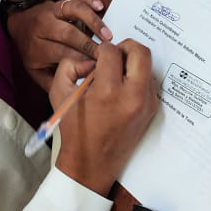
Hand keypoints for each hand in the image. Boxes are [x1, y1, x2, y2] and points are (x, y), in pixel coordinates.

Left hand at [5, 0, 113, 90]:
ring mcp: (54, 10)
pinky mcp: (62, 0)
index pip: (61, 52)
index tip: (95, 68)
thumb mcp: (35, 70)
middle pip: (68, 33)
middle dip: (88, 44)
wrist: (20, 23)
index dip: (79, 60)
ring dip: (92, 21)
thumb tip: (72, 94)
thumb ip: (52, 82)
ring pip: (73, 10)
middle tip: (105, 54)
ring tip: (107, 34)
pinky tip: (100, 7)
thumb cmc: (32, 50)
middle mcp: (44, 26)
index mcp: (37, 46)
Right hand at [49, 40, 157, 195]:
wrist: (91, 163)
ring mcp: (146, 104)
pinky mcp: (151, 110)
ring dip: (132, 63)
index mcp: (108, 92)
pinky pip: (148, 82)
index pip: (112, 52)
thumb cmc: (74, 130)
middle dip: (125, 47)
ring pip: (147, 66)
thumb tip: (90, 59)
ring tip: (115, 75)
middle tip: (112, 56)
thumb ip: (70, 65)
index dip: (101, 50)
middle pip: (140, 52)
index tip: (95, 58)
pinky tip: (121, 88)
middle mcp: (132, 96)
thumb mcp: (59, 93)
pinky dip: (136, 78)